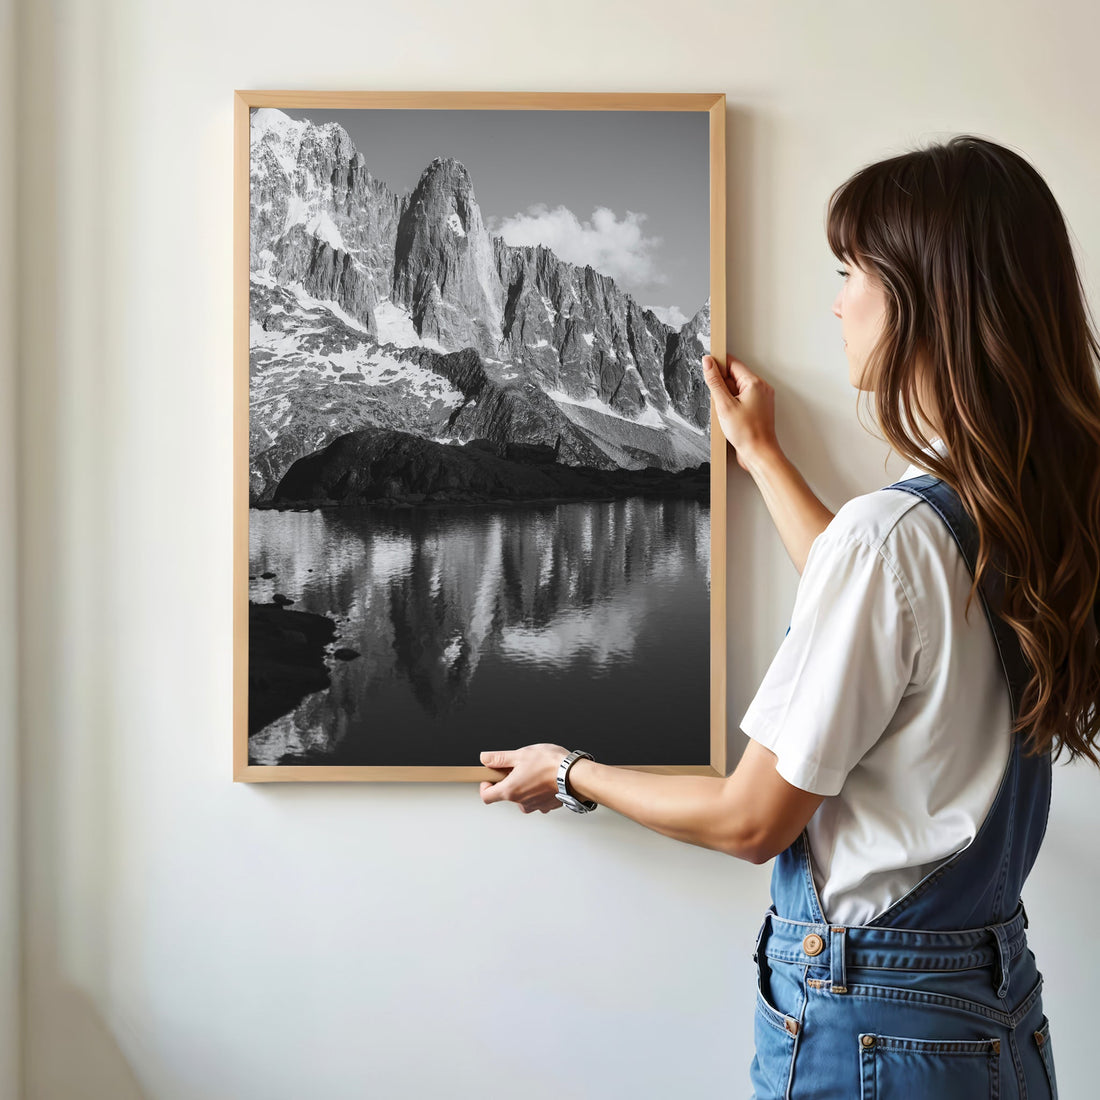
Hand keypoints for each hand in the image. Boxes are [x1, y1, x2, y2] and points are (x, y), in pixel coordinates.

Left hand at [479, 744, 569, 812]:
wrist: (575, 775)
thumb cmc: (550, 764)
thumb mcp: (520, 754)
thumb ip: (499, 758)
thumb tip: (485, 758)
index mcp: (510, 790)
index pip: (486, 796)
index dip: (485, 786)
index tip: (490, 777)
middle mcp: (521, 802)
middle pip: (506, 795)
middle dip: (509, 781)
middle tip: (518, 767)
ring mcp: (535, 805)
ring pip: (522, 797)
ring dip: (524, 786)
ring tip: (534, 771)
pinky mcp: (547, 805)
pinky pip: (537, 799)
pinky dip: (538, 790)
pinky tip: (545, 778)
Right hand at [701, 354, 779, 471]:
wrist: (759, 454)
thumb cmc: (747, 433)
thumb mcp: (724, 405)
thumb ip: (715, 381)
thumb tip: (708, 362)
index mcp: (755, 383)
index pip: (733, 364)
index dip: (718, 365)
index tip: (707, 368)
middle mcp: (761, 388)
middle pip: (735, 376)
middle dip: (722, 386)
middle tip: (718, 402)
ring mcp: (761, 399)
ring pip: (737, 389)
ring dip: (726, 397)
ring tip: (726, 413)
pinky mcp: (758, 409)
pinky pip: (741, 399)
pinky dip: (732, 405)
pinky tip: (729, 417)